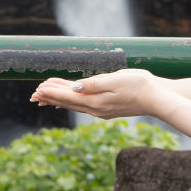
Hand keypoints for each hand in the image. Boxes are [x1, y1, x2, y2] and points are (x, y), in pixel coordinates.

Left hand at [30, 69, 162, 120]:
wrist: (156, 98)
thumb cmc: (139, 86)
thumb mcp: (116, 80)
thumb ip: (95, 84)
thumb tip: (75, 87)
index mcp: (96, 101)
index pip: (69, 96)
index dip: (53, 91)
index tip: (38, 87)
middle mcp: (96, 108)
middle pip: (68, 102)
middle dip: (51, 96)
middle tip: (34, 94)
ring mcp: (101, 110)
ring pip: (74, 104)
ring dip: (59, 100)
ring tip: (44, 98)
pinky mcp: (106, 108)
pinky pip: (83, 105)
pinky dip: (72, 101)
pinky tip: (70, 100)